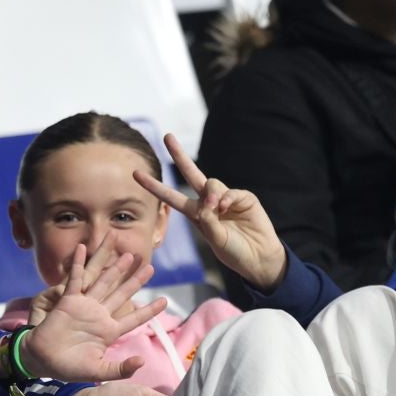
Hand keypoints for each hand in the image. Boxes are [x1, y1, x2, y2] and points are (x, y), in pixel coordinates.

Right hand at [22, 246, 169, 381]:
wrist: (43, 360)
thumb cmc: (69, 368)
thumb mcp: (99, 371)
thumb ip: (121, 369)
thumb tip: (142, 362)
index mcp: (109, 331)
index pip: (134, 318)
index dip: (149, 310)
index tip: (164, 301)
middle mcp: (99, 315)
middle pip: (122, 293)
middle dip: (136, 280)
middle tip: (150, 266)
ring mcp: (84, 306)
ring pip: (103, 282)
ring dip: (115, 268)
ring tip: (128, 254)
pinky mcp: (68, 301)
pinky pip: (75, 279)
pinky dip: (78, 263)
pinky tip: (83, 248)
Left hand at [133, 132, 287, 292]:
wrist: (259, 258)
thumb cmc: (235, 252)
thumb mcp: (217, 241)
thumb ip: (209, 222)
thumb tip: (208, 202)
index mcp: (197, 214)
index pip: (172, 197)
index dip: (154, 186)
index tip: (136, 174)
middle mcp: (210, 203)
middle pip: (191, 173)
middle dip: (179, 155)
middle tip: (167, 136)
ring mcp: (227, 199)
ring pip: (211, 184)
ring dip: (211, 194)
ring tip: (217, 209)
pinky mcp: (244, 198)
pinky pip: (231, 192)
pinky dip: (227, 198)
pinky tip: (226, 208)